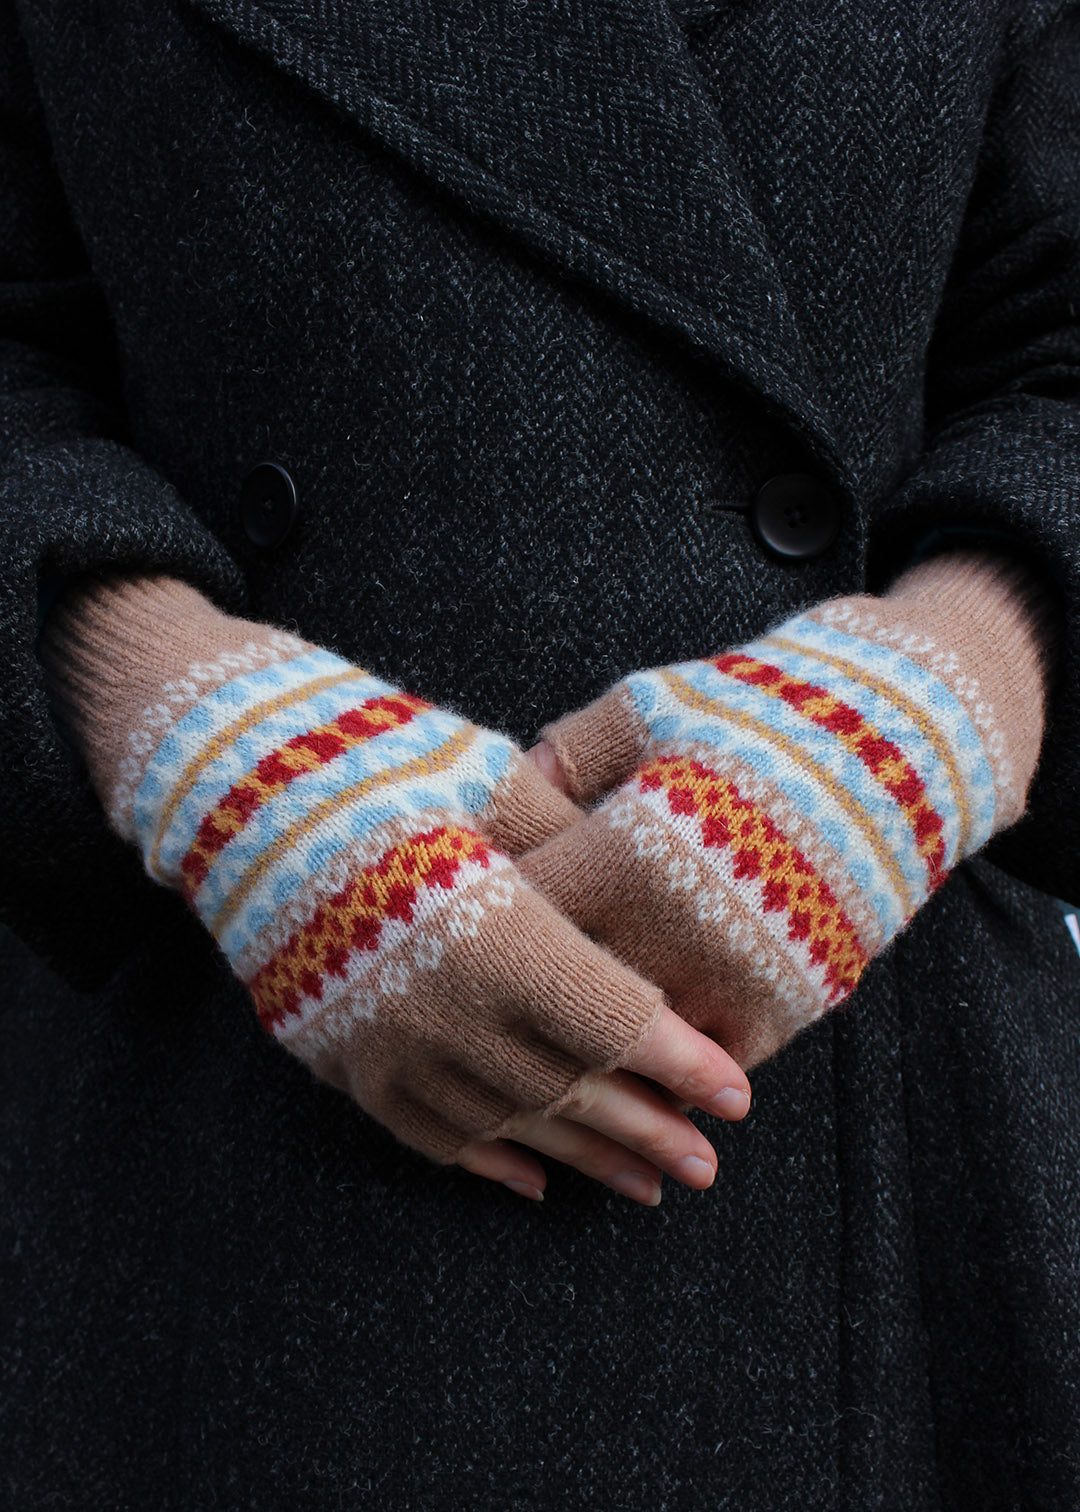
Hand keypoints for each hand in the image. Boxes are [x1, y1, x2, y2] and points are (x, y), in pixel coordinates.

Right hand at [77, 574, 750, 1180]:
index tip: (737, 1094)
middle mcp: (442, 1008)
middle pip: (570, 1088)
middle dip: (648, 1129)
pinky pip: (426, 1131)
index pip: (612, 1021)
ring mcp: (384, 1044)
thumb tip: (646, 896)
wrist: (230, 788)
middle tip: (708, 1165)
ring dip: (581, 1159)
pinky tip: (534, 1182)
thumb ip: (573, 844)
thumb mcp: (488, 778)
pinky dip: (487, 1160)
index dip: (680, 1062)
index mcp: (493, 933)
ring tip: (645, 1186)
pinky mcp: (341, 1057)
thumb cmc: (375, 762)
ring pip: (506, 1124)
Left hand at [517, 557, 1038, 1072]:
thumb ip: (566, 755)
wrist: (902, 743)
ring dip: (584, 1059)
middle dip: (510, 1008)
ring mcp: (736, 978)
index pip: (515, 918)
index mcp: (627, 856)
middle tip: (466, 1016)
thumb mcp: (651, 709)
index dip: (467, 926)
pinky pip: (706, 1058)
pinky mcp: (788, 1003)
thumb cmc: (760, 711)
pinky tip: (632, 1068)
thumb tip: (501, 791)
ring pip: (630, 1050)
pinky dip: (668, 1065)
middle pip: (561, 1002)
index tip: (431, 930)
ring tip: (530, 1067)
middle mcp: (675, 934)